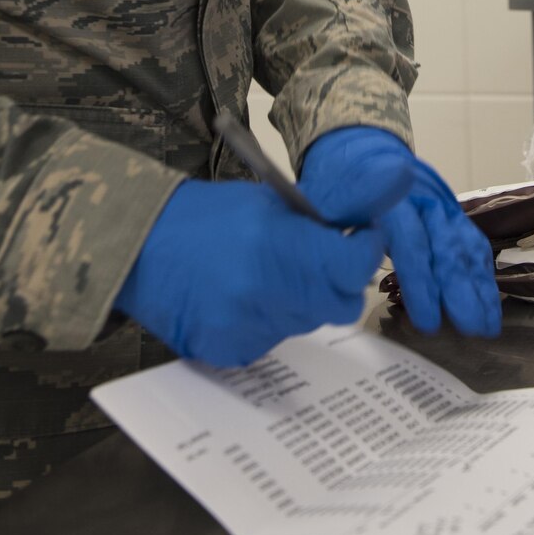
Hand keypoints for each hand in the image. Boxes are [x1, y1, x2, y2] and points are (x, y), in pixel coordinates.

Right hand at [115, 144, 414, 367]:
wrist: (138, 249)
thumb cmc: (209, 218)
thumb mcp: (273, 200)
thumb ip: (331, 209)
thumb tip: (395, 181)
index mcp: (278, 244)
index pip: (354, 267)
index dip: (366, 252)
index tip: (361, 239)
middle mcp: (265, 292)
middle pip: (341, 304)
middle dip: (338, 281)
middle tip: (317, 259)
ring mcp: (246, 329)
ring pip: (309, 322)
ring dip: (304, 300)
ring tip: (269, 275)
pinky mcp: (230, 353)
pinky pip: (276, 341)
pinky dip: (271, 321)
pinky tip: (244, 299)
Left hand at [301, 127, 500, 337]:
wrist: (362, 150)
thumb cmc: (338, 185)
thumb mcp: (327, 201)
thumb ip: (341, 226)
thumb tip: (355, 260)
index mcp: (390, 197)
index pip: (410, 241)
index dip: (420, 282)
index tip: (427, 320)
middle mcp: (424, 199)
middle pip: (445, 246)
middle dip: (459, 291)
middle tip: (467, 328)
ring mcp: (442, 206)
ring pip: (464, 247)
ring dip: (478, 288)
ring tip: (486, 327)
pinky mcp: (452, 215)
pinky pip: (472, 244)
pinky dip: (482, 275)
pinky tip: (489, 303)